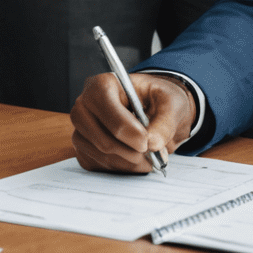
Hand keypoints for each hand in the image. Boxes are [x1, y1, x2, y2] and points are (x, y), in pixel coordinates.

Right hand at [71, 72, 194, 173]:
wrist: (153, 112)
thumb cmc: (158, 101)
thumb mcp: (171, 103)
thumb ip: (165, 122)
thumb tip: (152, 143)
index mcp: (104, 84)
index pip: (107, 109)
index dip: (129, 131)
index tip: (147, 142)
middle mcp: (85, 104)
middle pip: (103, 139)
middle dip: (131, 152)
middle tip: (150, 152)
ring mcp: (81, 127)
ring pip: (101, 155)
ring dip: (129, 163)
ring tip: (146, 156)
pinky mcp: (83, 147)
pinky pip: (98, 166)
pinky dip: (120, 168)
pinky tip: (132, 159)